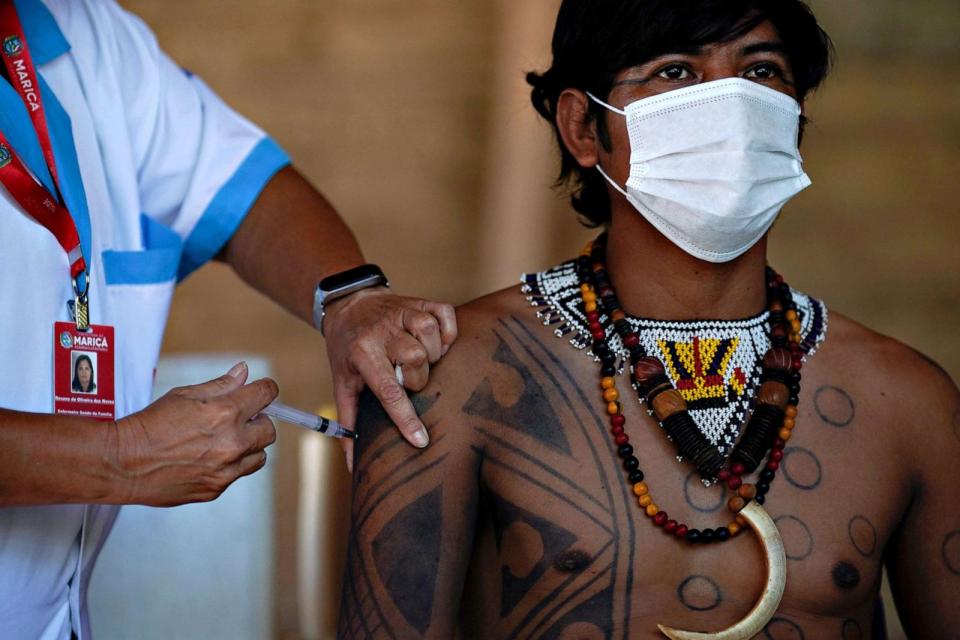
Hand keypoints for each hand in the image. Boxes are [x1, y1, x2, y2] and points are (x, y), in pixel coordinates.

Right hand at [112, 362, 277, 505]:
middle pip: (269, 429)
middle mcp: (232, 442)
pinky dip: (230, 465)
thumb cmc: (150, 425)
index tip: (261, 391)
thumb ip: (221, 385)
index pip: (267, 394)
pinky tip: (208, 458)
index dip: (266, 390)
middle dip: (259, 421)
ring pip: (259, 456)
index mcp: (226, 413)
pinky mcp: (217, 488)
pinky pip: (238, 474)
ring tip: (225, 441)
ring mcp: (226, 469)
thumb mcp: (185, 395)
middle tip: (240, 419)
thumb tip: (243, 371)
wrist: (124, 463)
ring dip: (249, 446)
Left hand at [323, 288, 456, 468]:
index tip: (421, 441)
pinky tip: (439, 342)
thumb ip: (349, 423)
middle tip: (409, 380)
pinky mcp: (419, 301)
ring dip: (434, 353)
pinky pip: (445, 314)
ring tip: (424, 361)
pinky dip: (448, 331)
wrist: (348, 305)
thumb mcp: (342, 384)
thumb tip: (353, 465)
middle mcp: (382, 331)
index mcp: (361, 354)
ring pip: (430, 333)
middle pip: (415, 358)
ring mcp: (402, 313)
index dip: (406, 418)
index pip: (388, 390)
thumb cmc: (347, 351)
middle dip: (418, 377)